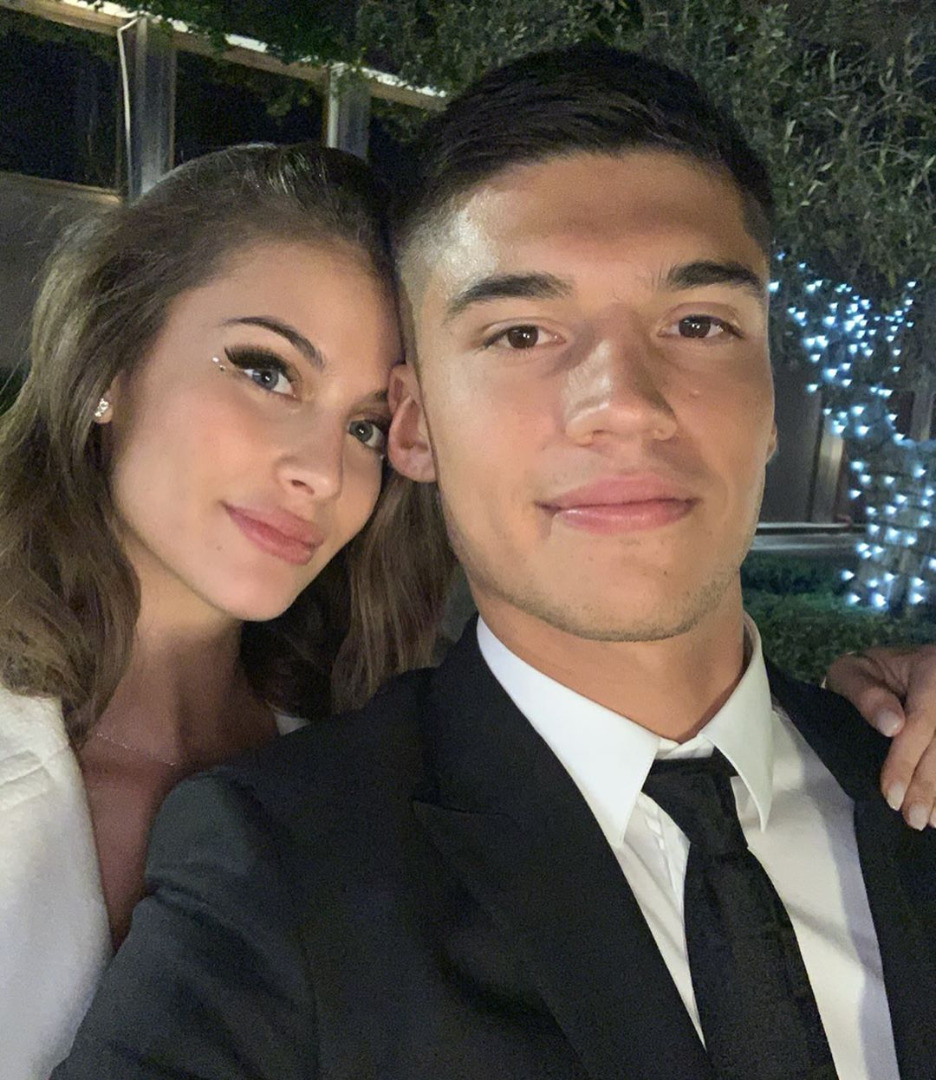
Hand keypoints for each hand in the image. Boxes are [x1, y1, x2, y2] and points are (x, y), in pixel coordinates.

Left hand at [825, 645, 935, 829]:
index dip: (906, 761)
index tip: (891, 795)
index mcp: (930, 669)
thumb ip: (866, 694)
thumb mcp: (853, 671)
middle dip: (929, 784)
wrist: (896, 668)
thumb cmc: (868, 672)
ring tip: (932, 821)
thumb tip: (892, 726)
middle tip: (914, 819)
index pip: (922, 721)